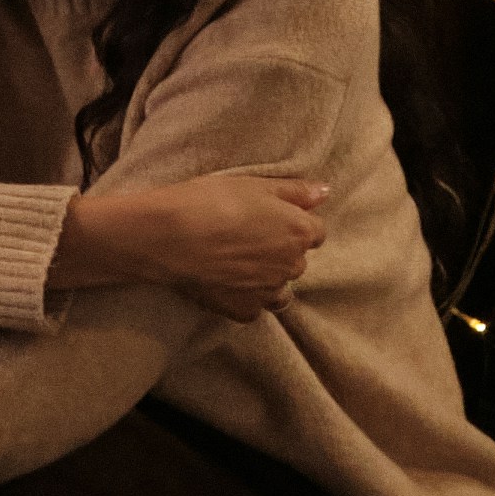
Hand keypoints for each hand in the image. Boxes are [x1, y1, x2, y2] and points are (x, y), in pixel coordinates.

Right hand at [61, 170, 330, 316]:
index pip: (315, 231)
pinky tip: (224, 280)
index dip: (292, 222)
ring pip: (278, 287)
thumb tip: (324, 193)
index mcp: (298, 232)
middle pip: (296, 260)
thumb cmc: (211, 200)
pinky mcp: (244, 310)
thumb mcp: (253, 184)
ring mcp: (268, 292)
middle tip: (245, 235)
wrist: (170, 236)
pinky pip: (254, 307)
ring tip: (236, 261)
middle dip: (278, 250)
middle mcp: (291, 266)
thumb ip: (294, 191)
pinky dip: (244, 297)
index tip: (268, 218)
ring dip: (266, 277)